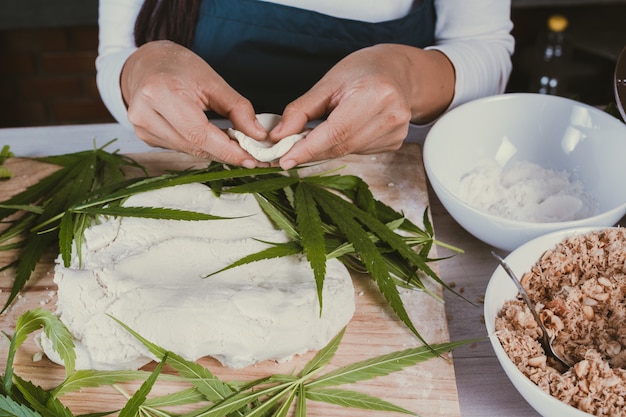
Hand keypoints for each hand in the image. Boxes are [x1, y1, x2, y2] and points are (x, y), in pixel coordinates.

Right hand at [121, 40, 267, 166]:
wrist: (148, 63)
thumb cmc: (180, 67)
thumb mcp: (213, 81)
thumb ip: (238, 108)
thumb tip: (258, 135)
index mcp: (160, 92)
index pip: (199, 133)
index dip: (228, 150)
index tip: (252, 159)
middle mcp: (145, 112)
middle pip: (194, 145)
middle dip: (225, 153)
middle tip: (251, 155)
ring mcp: (142, 127)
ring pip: (188, 151)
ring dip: (214, 151)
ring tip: (234, 145)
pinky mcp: (144, 136)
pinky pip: (180, 148)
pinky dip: (200, 147)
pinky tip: (212, 140)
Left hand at [269, 44, 454, 169]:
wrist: (397, 72)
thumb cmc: (362, 71)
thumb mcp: (328, 83)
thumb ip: (301, 110)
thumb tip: (278, 135)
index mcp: (376, 94)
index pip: (336, 131)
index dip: (308, 148)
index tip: (285, 160)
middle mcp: (391, 115)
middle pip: (341, 145)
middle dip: (311, 151)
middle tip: (288, 152)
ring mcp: (396, 132)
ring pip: (348, 152)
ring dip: (326, 148)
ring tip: (319, 132)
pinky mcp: (395, 142)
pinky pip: (358, 151)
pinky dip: (343, 145)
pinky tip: (346, 129)